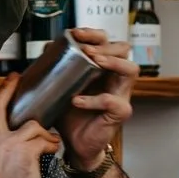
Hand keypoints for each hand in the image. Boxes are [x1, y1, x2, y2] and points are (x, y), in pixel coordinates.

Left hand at [57, 28, 136, 169]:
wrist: (74, 144)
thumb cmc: (69, 114)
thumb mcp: (59, 88)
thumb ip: (55, 68)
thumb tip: (47, 47)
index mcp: (101, 68)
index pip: (107, 41)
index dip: (94, 33)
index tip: (74, 33)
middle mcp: (115, 78)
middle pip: (124, 48)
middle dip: (104, 43)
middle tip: (85, 48)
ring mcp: (121, 95)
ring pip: (131, 69)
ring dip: (112, 62)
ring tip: (93, 61)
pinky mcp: (120, 113)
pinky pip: (113, 102)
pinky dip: (94, 99)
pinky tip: (77, 101)